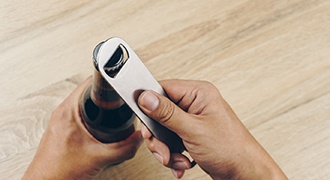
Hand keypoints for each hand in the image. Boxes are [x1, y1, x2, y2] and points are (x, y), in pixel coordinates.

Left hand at [23, 77, 142, 179]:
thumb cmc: (59, 172)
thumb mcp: (100, 158)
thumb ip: (125, 148)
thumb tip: (139, 138)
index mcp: (68, 111)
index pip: (91, 82)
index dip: (108, 81)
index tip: (119, 82)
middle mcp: (62, 113)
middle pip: (88, 91)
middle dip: (106, 94)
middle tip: (119, 99)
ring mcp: (60, 121)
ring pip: (83, 103)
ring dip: (98, 105)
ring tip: (111, 110)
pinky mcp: (61, 129)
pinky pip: (78, 114)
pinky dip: (91, 115)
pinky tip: (99, 126)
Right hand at [138, 79, 286, 178]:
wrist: (244, 172)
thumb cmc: (231, 149)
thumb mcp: (194, 129)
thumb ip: (167, 113)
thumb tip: (146, 97)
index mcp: (198, 93)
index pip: (163, 88)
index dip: (149, 104)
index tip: (145, 121)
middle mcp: (195, 104)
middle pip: (160, 113)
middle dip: (158, 136)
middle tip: (161, 149)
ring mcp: (193, 120)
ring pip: (163, 130)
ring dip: (166, 148)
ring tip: (176, 159)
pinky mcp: (191, 134)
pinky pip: (171, 140)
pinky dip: (173, 154)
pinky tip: (182, 162)